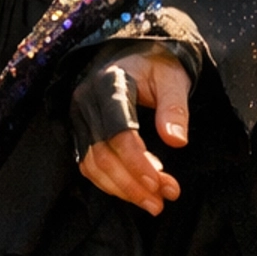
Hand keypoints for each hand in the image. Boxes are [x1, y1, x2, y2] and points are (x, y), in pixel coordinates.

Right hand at [77, 49, 189, 214]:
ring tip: (153, 203)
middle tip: (161, 202)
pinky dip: (110, 182)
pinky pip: (88, 163)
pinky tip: (136, 190)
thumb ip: (175, 107)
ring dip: (121, 189)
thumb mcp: (173, 77)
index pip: (118, 132)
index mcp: (110, 83)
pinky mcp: (80, 130)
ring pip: (91, 164)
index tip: (160, 184)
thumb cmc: (157, 63)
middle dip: (131, 184)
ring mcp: (79, 117)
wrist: (134, 52)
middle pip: (101, 154)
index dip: (137, 162)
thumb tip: (178, 142)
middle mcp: (86, 101)